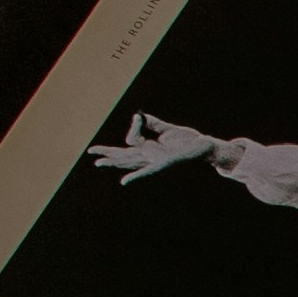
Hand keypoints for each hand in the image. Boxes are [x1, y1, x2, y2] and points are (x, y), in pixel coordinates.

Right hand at [90, 117, 217, 181]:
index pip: (131, 141)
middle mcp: (151, 157)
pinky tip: (124, 181)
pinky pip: (148, 170)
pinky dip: (136, 175)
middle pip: (125, 155)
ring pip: (131, 161)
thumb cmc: (188, 141)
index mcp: (150, 150)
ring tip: (99, 163)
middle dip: (108, 154)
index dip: (133, 127)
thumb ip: (152, 123)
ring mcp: (156, 161)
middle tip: (92, 155)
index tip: (138, 116)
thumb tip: (138, 115)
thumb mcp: (167, 130)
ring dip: (115, 163)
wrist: (205, 147)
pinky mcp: (164, 164)